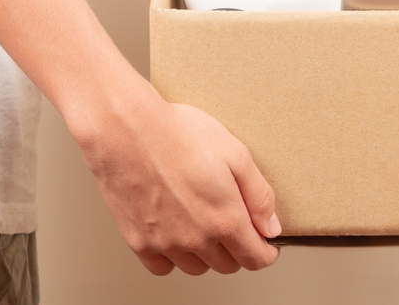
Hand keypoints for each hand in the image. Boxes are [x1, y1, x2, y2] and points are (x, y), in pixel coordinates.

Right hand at [77, 95, 280, 274]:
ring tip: (203, 223)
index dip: (265, 252)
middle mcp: (196, 240)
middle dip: (238, 248)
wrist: (127, 130)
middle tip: (234, 223)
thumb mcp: (236, 154)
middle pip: (228, 265)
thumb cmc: (179, 135)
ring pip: (197, 268)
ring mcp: (165, 244)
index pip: (255, 259)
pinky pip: (162, 266)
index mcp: (225, 220)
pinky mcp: (138, 242)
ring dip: (207, 253)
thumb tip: (271, 227)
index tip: (265, 243)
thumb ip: (259, 196)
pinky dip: (172, 256)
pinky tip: (175, 233)